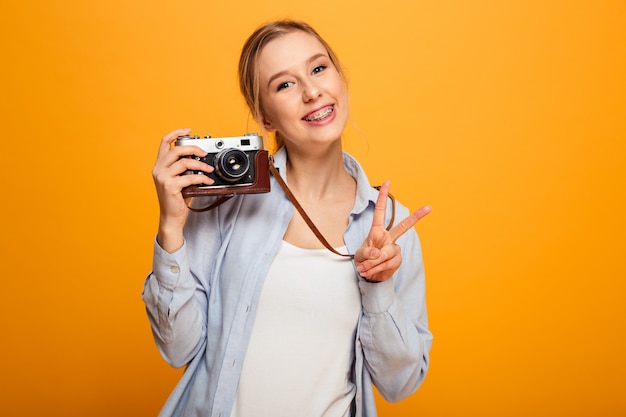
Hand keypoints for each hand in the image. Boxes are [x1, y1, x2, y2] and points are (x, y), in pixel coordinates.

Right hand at [152, 128, 213, 251]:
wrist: (171, 217)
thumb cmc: (176, 199)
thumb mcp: (178, 180)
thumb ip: (183, 168)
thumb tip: (199, 158)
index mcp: (159, 165)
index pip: (164, 142)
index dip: (176, 133)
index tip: (188, 130)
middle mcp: (158, 169)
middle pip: (176, 149)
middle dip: (193, 148)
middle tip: (204, 153)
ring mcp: (163, 178)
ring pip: (184, 162)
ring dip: (200, 164)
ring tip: (209, 169)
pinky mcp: (170, 186)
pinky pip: (190, 177)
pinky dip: (201, 178)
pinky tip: (207, 180)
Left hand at [354, 181, 430, 282]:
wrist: (370, 276)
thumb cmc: (364, 260)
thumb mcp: (360, 255)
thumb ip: (367, 253)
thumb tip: (377, 253)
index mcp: (377, 231)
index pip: (381, 211)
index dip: (383, 196)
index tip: (388, 182)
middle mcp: (388, 237)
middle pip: (403, 226)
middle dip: (416, 217)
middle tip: (429, 207)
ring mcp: (394, 248)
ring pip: (385, 254)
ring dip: (373, 263)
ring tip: (364, 269)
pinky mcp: (397, 260)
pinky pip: (387, 264)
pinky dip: (376, 269)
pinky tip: (371, 272)